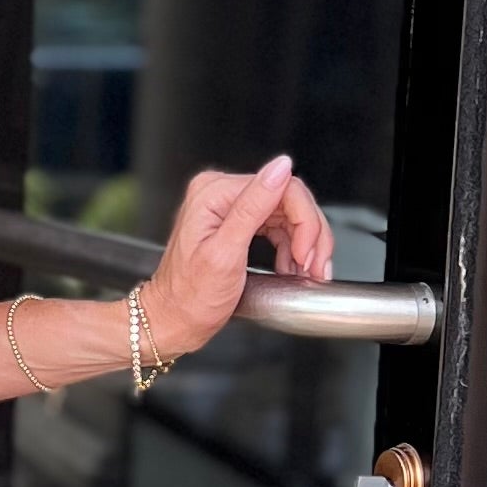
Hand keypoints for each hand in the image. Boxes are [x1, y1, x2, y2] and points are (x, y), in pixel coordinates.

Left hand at [141, 155, 332, 361]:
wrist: (173, 320)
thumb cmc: (190, 296)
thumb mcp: (225, 252)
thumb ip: (253, 207)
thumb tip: (281, 167)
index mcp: (215, 193)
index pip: (284, 187)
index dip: (304, 222)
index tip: (305, 255)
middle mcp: (221, 193)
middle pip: (290, 200)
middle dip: (309, 236)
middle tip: (312, 267)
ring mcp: (229, 208)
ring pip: (289, 215)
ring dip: (306, 245)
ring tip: (307, 272)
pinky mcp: (237, 224)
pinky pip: (278, 227)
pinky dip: (293, 249)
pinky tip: (294, 268)